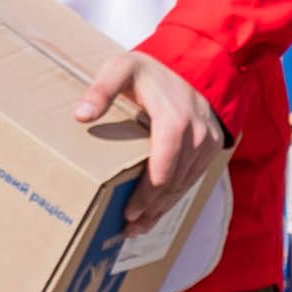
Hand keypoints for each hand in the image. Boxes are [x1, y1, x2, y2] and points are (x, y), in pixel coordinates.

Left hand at [79, 52, 232, 228]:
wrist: (195, 62)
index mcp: (175, 122)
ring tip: (140, 227)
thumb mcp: (122, 68)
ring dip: (163, 209)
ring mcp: (207, 144)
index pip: (162, 170)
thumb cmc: (153, 68)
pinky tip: (159, 209)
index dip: (146, 196)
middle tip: (128, 229)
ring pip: (184, 186)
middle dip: (151, 210)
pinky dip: (175, 196)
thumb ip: (101, 90)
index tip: (127, 213)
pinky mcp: (211, 148)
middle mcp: (197, 137)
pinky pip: (192, 178)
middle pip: (173, 184)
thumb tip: (81, 115)